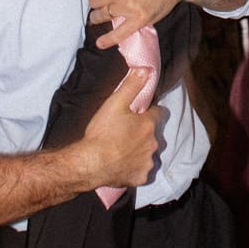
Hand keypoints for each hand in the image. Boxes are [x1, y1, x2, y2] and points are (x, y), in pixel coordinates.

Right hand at [74, 68, 161, 188]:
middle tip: (125, 133)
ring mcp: (148, 162)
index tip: (137, 115)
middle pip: (153, 134)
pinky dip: (134, 168)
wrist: (89, 163)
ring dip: (140, 151)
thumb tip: (145, 70)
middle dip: (143, 133)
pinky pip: (142, 171)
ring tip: (121, 150)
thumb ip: (131, 85)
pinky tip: (121, 165)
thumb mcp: (114, 103)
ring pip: (148, 153)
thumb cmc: (101, 132)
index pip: (158, 113)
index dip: (148, 112)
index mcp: (149, 124)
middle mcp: (154, 143)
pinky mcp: (141, 177)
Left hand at [90, 0, 192, 48]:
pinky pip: (119, 32)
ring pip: (101, 15)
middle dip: (98, 1)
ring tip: (99, 17)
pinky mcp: (137, 20)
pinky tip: (101, 43)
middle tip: (104, 1)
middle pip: (94, 1)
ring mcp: (127, 7)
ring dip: (98, 17)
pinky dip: (108, 40)